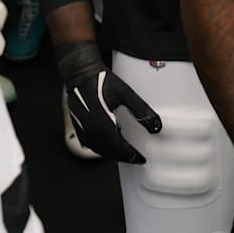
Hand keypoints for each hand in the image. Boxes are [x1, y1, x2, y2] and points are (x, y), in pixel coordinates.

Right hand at [56, 40, 161, 162]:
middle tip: (134, 159)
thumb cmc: (102, 81)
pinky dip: (99, 148)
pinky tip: (105, 144)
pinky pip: (88, 143)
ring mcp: (82, 128)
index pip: (120, 147)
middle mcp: (91, 129)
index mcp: (103, 123)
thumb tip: (156, 127)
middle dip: (123, 157)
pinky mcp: (77, 124)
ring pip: (97, 149)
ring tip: (123, 153)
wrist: (80, 73)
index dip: (131, 155)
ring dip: (111, 154)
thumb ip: (141, 111)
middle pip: (108, 151)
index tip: (141, 159)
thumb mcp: (126, 94)